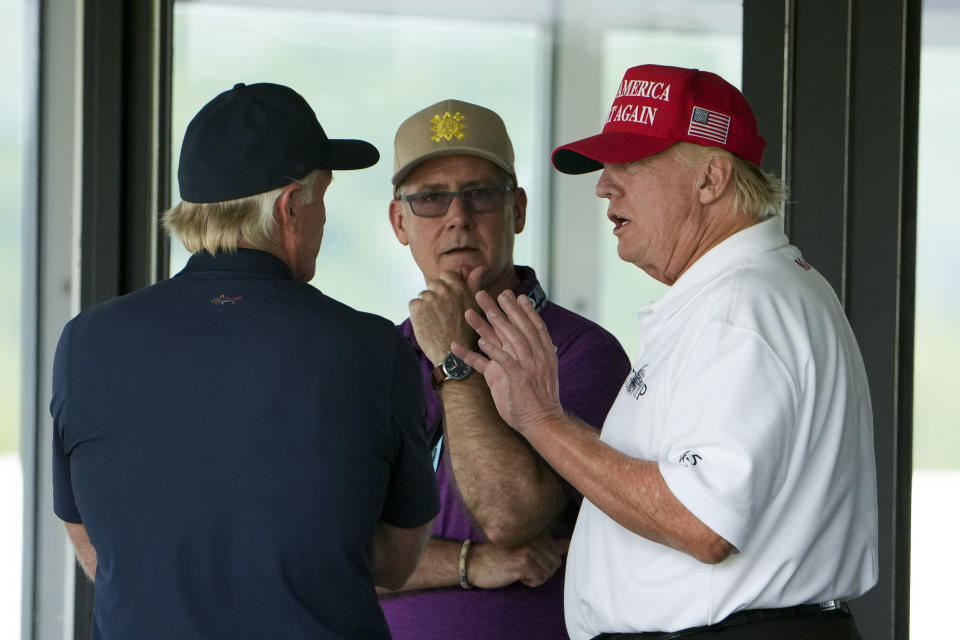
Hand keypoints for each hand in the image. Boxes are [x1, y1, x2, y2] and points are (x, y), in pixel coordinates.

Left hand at [409, 266, 485, 364]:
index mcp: (460, 288)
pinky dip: (417, 314)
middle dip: (436, 296)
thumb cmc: (465, 332)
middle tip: (442, 313)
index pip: (447, 275)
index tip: (448, 299)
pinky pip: (414, 304)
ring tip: (435, 321)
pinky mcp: (417, 308)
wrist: (452, 355)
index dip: (446, 286)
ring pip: (423, 295)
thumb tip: (480, 267)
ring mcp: (430, 298)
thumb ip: (475, 284)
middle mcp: (445, 291)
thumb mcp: (474, 306)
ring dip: (427, 306)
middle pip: (433, 284)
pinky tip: (426, 324)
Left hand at [452, 290, 563, 435]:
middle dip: (503, 309)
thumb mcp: (541, 374)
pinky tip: (480, 340)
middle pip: (518, 327)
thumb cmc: (538, 401)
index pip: (534, 326)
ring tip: (477, 311)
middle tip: (489, 294)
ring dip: (492, 324)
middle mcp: (537, 356)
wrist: (543, 423)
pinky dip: (492, 350)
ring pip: (509, 339)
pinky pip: (503, 360)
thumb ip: (536, 357)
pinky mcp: (518, 379)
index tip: (515, 296)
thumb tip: (546, 345)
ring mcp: (528, 366)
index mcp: (543, 354)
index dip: (524, 310)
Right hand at [468, 533, 568, 588]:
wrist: (474, 561)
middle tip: (523, 565)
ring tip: (519, 568)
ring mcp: (529, 549)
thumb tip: (568, 545)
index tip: (530, 558)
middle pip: (555, 562)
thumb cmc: (499, 554)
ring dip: (535, 576)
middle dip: (542, 569)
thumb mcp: (524, 545)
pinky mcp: (522, 563)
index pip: (559, 549)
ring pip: (549, 572)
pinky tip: (517, 575)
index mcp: (535, 530)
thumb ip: (548, 543)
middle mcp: (534, 536)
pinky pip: (539, 579)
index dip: (546, 560)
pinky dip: (530, 582)